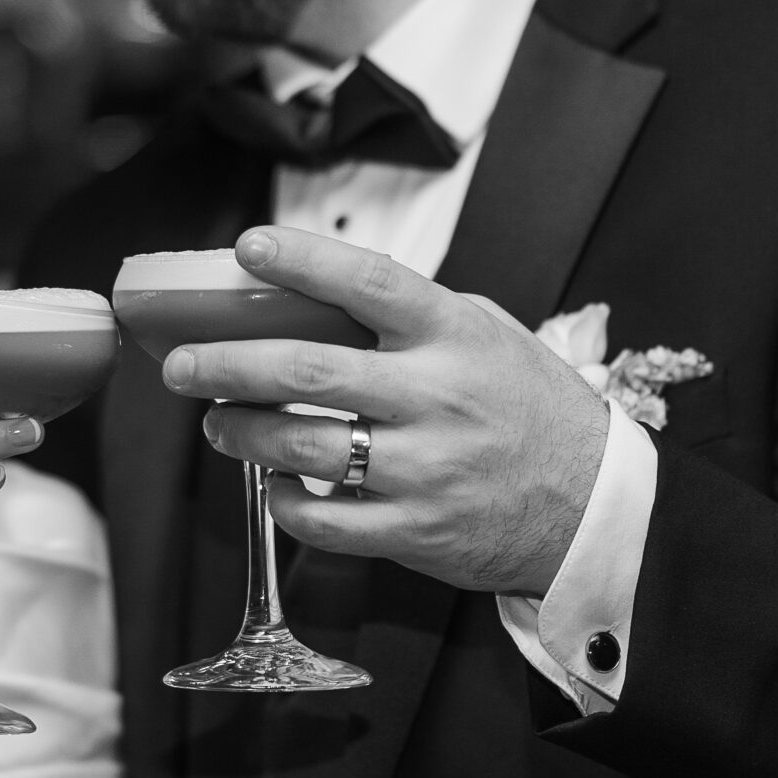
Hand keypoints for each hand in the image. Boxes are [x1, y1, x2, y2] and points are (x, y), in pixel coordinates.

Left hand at [161, 227, 608, 594]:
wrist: (596, 506)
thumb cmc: (530, 409)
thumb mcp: (488, 333)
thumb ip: (414, 313)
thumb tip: (313, 291)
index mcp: (454, 334)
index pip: (368, 282)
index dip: (302, 259)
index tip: (247, 246)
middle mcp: (437, 396)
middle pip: (306, 370)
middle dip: (226, 364)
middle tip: (182, 365)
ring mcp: (427, 468)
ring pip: (302, 446)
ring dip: (240, 433)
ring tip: (216, 422)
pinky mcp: (417, 531)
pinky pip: (325, 519)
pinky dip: (281, 499)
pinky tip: (269, 481)